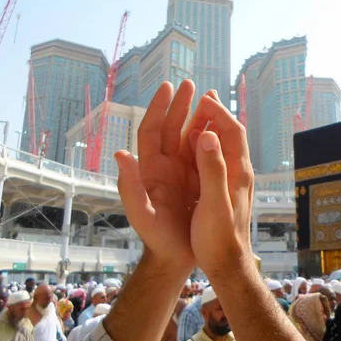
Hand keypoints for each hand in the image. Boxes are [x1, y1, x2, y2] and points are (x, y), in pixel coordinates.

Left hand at [115, 81, 197, 270]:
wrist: (175, 255)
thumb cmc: (156, 237)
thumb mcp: (142, 214)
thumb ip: (129, 187)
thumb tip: (120, 154)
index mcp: (150, 169)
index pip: (151, 131)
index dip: (158, 108)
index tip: (169, 88)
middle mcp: (164, 165)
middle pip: (170, 128)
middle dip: (180, 105)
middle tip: (192, 84)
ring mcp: (180, 171)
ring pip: (188, 137)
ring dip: (197, 117)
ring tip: (210, 99)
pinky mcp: (196, 179)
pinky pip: (202, 152)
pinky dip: (210, 136)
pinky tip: (220, 127)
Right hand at [184, 93, 253, 274]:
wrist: (229, 265)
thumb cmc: (219, 239)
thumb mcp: (213, 204)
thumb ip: (212, 169)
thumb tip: (207, 134)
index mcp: (238, 173)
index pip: (233, 132)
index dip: (218, 113)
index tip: (202, 100)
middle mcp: (240, 173)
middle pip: (231, 134)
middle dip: (218, 114)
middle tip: (202, 97)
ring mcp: (235, 181)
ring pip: (225, 146)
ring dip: (213, 127)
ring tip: (200, 112)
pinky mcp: (228, 190)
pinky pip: (220, 159)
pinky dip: (208, 145)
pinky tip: (197, 146)